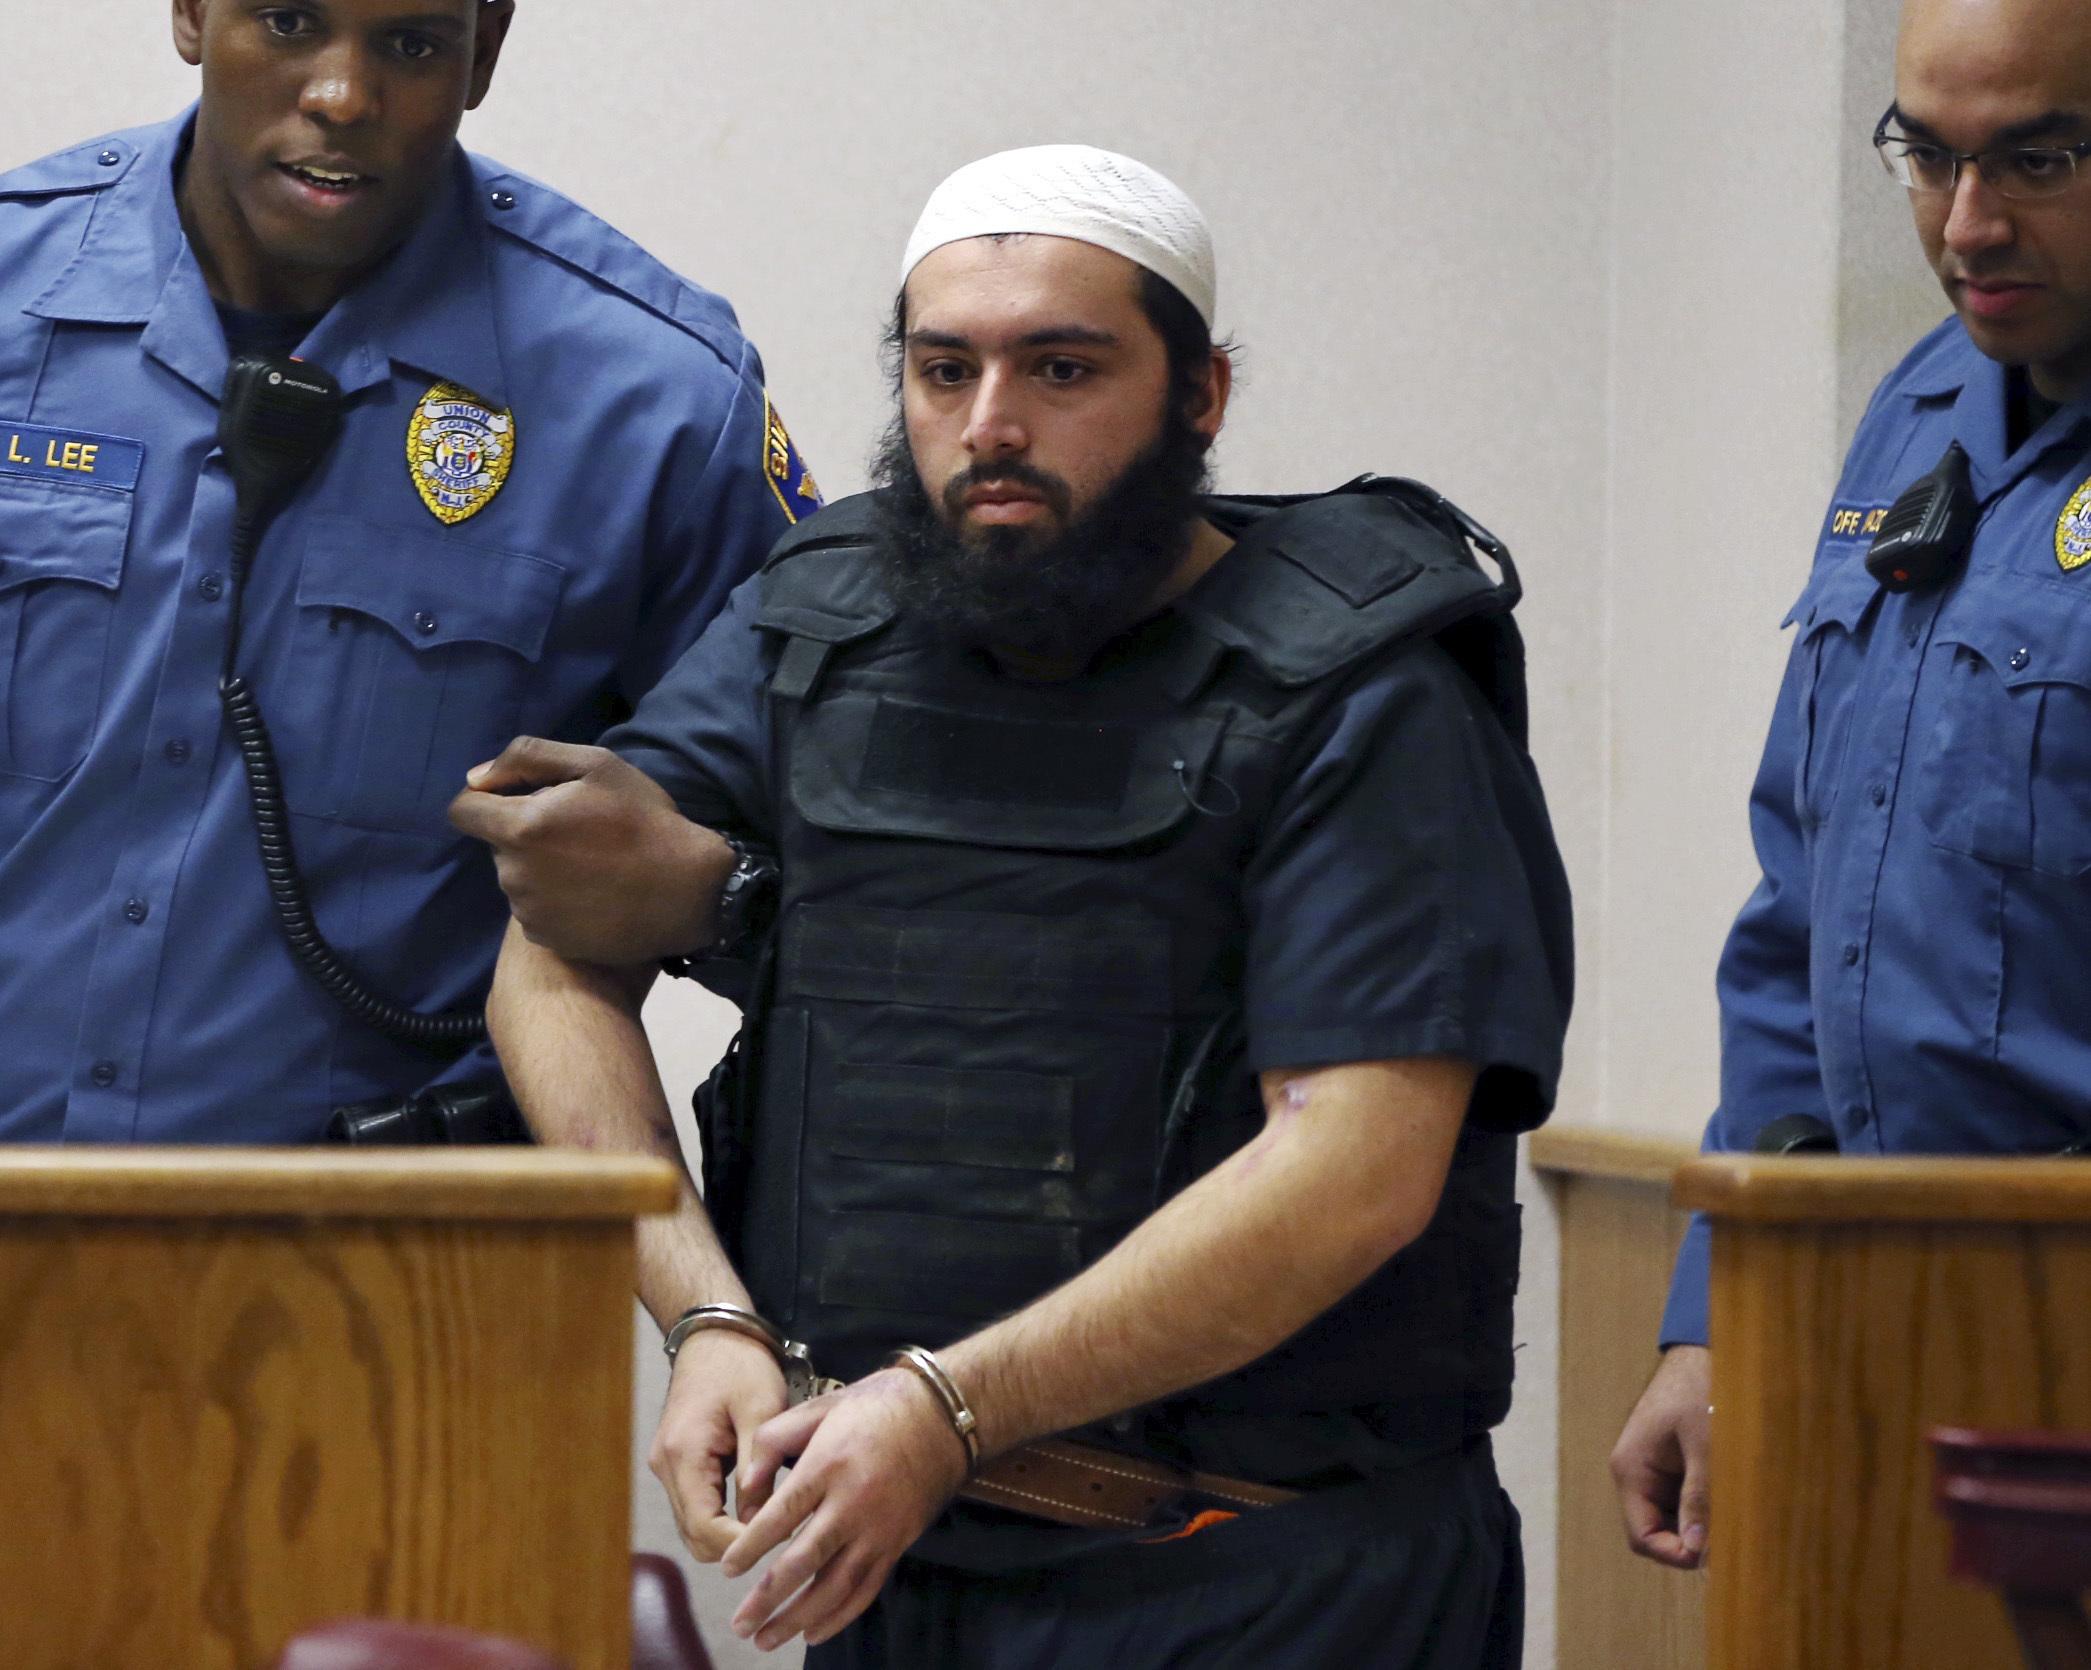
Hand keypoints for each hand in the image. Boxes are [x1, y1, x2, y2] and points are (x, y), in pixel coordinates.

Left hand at [446, 737, 729, 963]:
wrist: (688, 892)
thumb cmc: (645, 821)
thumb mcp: (598, 766)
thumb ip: (527, 759)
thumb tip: (476, 778)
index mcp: (521, 827)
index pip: (462, 811)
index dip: (485, 800)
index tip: (518, 801)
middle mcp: (513, 873)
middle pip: (498, 845)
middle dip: (525, 834)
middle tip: (578, 833)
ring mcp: (529, 912)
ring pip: (517, 879)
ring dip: (540, 868)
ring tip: (590, 866)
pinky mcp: (547, 939)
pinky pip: (535, 912)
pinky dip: (554, 901)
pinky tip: (592, 895)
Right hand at [650, 1330, 790, 1562]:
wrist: (715, 1335)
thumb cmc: (742, 1365)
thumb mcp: (761, 1412)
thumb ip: (759, 1469)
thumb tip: (761, 1522)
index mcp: (685, 1455)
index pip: (706, 1528)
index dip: (743, 1543)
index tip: (783, 1538)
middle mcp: (666, 1468)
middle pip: (695, 1535)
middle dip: (736, 1546)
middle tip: (782, 1536)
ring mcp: (667, 1467)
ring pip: (693, 1526)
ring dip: (728, 1534)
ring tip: (773, 1525)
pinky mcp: (676, 1462)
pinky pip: (696, 1506)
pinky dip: (720, 1517)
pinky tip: (754, 1509)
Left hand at [720, 1368, 970, 1651]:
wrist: (941, 1415)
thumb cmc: (873, 1407)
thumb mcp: (818, 1408)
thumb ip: (772, 1443)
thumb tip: (745, 1493)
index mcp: (829, 1464)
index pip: (782, 1516)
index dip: (751, 1547)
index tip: (727, 1569)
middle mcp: (854, 1502)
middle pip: (805, 1561)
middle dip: (768, 1597)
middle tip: (740, 1623)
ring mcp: (880, 1528)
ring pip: (836, 1585)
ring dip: (799, 1617)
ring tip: (766, 1639)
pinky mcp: (898, 1543)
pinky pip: (866, 1589)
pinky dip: (839, 1615)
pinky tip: (813, 1632)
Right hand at [1611, 1343, 1712, 1568]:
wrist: (1703, 1351)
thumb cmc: (1701, 1390)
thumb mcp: (1705, 1446)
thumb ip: (1699, 1497)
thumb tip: (1696, 1549)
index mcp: (1631, 1469)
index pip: (1642, 1537)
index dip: (1675, 1553)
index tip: (1713, 1555)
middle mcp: (1636, 1473)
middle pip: (1657, 1532)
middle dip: (1692, 1539)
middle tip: (1732, 1532)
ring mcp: (1653, 1469)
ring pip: (1673, 1518)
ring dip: (1702, 1521)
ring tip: (1735, 1507)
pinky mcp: (1671, 1463)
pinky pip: (1684, 1499)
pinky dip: (1706, 1504)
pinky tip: (1730, 1490)